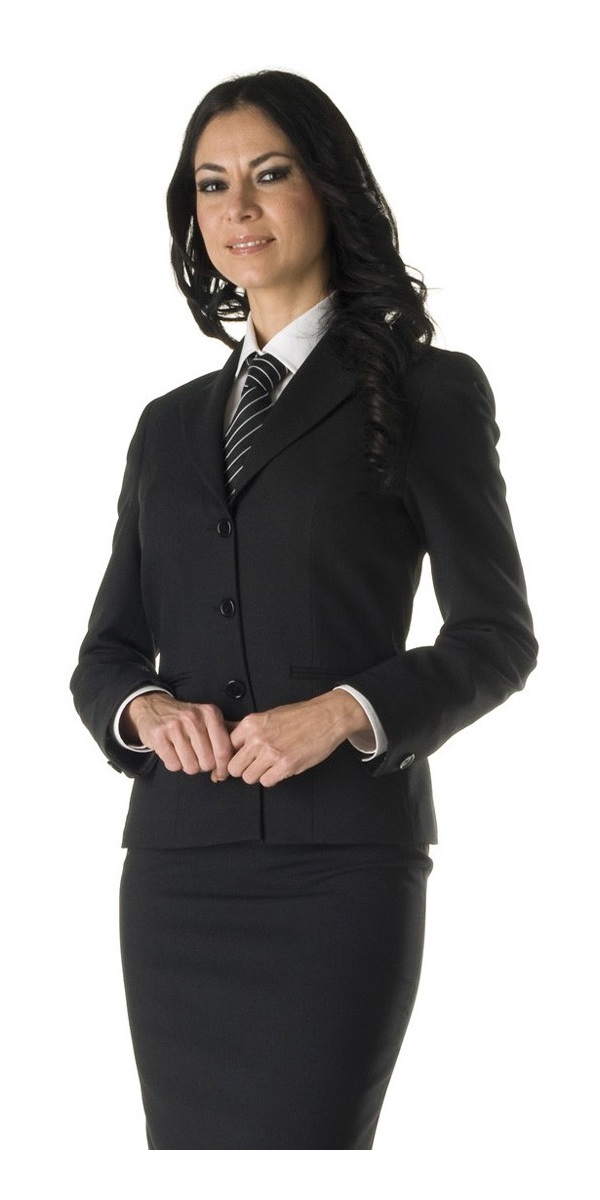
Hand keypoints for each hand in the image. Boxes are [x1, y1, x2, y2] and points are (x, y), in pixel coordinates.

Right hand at [122, 692, 233, 777]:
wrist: (153, 706)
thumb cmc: (183, 718)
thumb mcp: (206, 719)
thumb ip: (222, 739)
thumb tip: (229, 767)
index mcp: (210, 713)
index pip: (223, 751)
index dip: (223, 768)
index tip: (220, 773)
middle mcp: (193, 718)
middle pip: (208, 762)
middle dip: (202, 765)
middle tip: (196, 756)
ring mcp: (175, 726)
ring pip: (191, 767)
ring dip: (187, 765)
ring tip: (183, 752)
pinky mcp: (158, 735)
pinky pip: (174, 765)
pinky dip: (173, 763)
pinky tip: (172, 751)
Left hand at [226, 690, 371, 787]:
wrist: (326, 717)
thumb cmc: (300, 716)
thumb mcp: (268, 716)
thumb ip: (247, 730)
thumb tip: (226, 739)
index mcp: (251, 724)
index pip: (226, 749)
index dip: (234, 756)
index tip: (240, 759)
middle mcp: (258, 738)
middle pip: (234, 768)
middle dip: (244, 769)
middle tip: (255, 765)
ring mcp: (271, 752)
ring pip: (249, 778)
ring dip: (259, 775)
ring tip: (270, 765)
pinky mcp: (286, 765)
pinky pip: (266, 782)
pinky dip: (272, 778)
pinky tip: (280, 768)